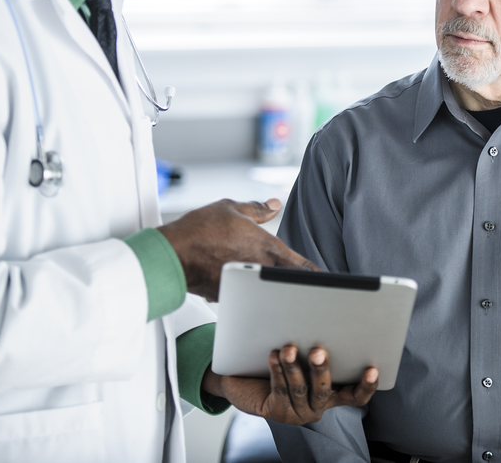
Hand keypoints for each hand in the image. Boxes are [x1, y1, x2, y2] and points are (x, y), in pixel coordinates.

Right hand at [157, 199, 316, 300]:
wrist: (171, 255)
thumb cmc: (199, 231)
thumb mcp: (231, 208)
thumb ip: (257, 209)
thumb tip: (274, 204)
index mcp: (268, 248)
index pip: (304, 267)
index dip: (319, 275)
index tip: (328, 281)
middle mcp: (260, 269)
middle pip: (289, 283)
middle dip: (297, 284)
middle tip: (308, 288)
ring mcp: (246, 286)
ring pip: (267, 291)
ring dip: (272, 289)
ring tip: (274, 286)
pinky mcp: (229, 297)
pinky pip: (246, 295)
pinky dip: (248, 291)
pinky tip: (240, 283)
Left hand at [202, 346, 378, 424]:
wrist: (250, 381)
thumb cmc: (287, 362)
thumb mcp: (307, 357)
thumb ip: (321, 347)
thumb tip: (326, 317)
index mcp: (333, 394)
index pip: (356, 396)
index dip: (366, 385)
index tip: (372, 369)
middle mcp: (317, 407)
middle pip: (324, 390)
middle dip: (321, 369)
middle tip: (318, 351)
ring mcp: (298, 413)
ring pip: (299, 389)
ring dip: (294, 367)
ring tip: (288, 348)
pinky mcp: (277, 413)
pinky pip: (279, 390)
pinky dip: (277, 371)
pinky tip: (274, 355)